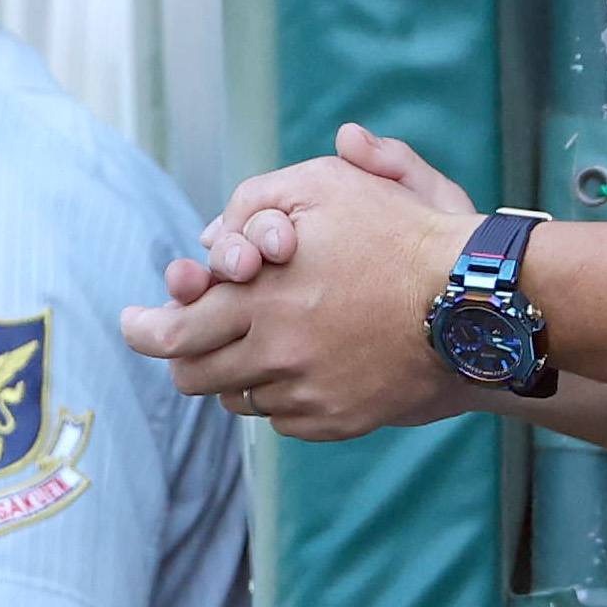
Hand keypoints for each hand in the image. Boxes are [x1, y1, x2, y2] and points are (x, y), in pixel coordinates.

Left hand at [119, 123, 485, 436]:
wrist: (472, 301)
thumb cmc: (404, 234)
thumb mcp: (334, 185)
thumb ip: (265, 192)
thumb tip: (218, 221)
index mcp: (260, 297)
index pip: (172, 330)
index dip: (144, 328)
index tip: (134, 322)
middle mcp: (275, 353)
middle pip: (195, 376)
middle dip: (180, 357)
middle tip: (182, 343)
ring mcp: (306, 393)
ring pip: (238, 398)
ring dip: (234, 374)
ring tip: (251, 350)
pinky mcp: (337, 421)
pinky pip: (283, 418)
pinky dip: (280, 396)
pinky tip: (300, 369)